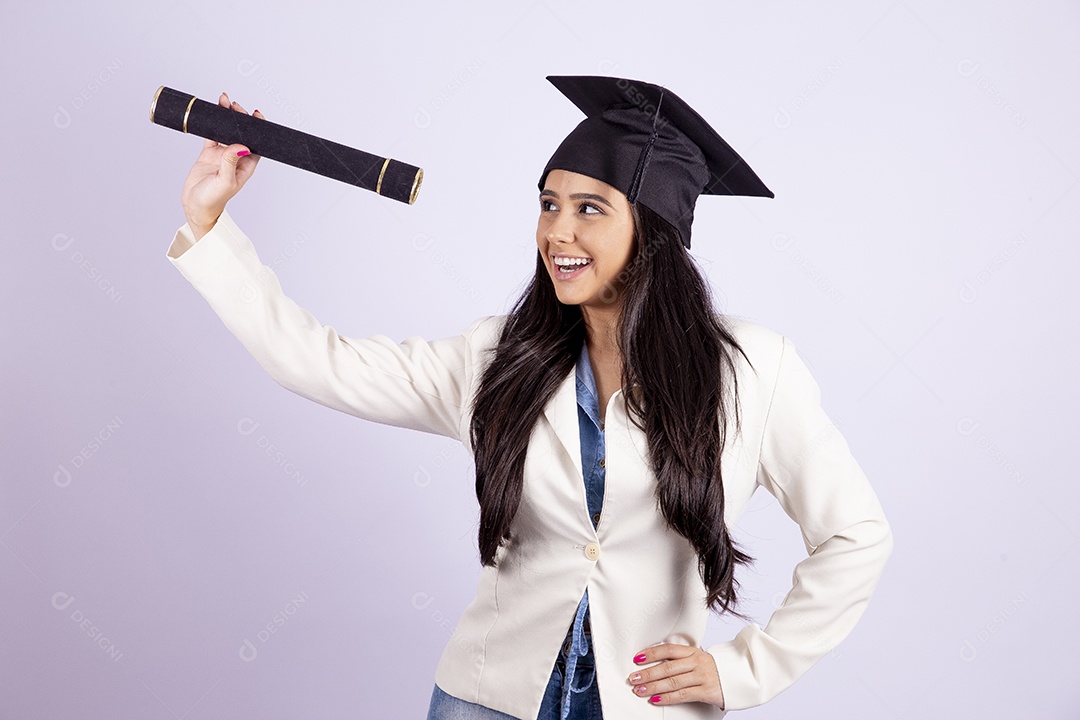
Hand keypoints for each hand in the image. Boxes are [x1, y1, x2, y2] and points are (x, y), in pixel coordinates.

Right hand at [180, 92, 264, 239]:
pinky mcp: (209, 153)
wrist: (195, 206)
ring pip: (227, 130)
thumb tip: (241, 146)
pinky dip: (212, 122)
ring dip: (227, 117)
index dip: (258, 128)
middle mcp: (237, 158)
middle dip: (240, 118)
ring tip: (224, 101)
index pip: (256, 143)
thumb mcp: (224, 181)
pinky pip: (213, 133)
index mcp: (246, 165)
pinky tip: (213, 110)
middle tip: (235, 105)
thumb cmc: (213, 199)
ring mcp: (223, 155)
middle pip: (242, 133)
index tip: (256, 114)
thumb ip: (231, 163)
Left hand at [626, 643, 725, 708]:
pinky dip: (667, 698)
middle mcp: (696, 662)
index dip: (651, 653)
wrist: (738, 676)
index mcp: (692, 652)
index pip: (668, 650)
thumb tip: (654, 662)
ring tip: (639, 690)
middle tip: (633, 678)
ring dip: (653, 686)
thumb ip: (679, 659)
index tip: (637, 659)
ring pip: (672, 682)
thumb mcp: (696, 659)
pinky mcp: (706, 690)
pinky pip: (682, 694)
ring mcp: (701, 676)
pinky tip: (655, 700)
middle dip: (647, 673)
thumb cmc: (712, 668)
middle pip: (667, 667)